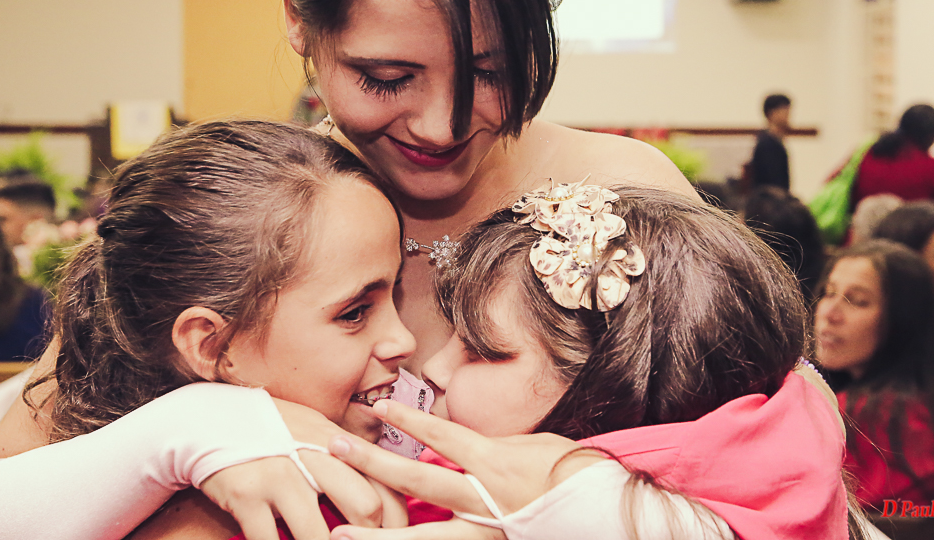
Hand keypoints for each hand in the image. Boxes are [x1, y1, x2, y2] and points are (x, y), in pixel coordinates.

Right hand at [198, 400, 406, 539]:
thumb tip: (380, 497)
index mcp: (334, 441)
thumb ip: (345, 458)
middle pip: (365, 506)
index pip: (383, 483)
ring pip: (318, 535)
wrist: (206, 419)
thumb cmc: (268, 431)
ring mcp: (278, 475)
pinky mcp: (245, 494)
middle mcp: (312, 455)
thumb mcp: (312, 432)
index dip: (398, 522)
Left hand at [325, 400, 602, 539]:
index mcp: (494, 462)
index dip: (410, 420)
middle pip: (417, 480)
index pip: (443, 436)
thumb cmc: (570, 472)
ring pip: (422, 537)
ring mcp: (482, 529)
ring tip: (336, 534)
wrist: (601, 513)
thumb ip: (488, 450)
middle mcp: (482, 497)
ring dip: (376, 536)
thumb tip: (456, 447)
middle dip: (372, 464)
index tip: (380, 406)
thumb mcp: (529, 447)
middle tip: (333, 448)